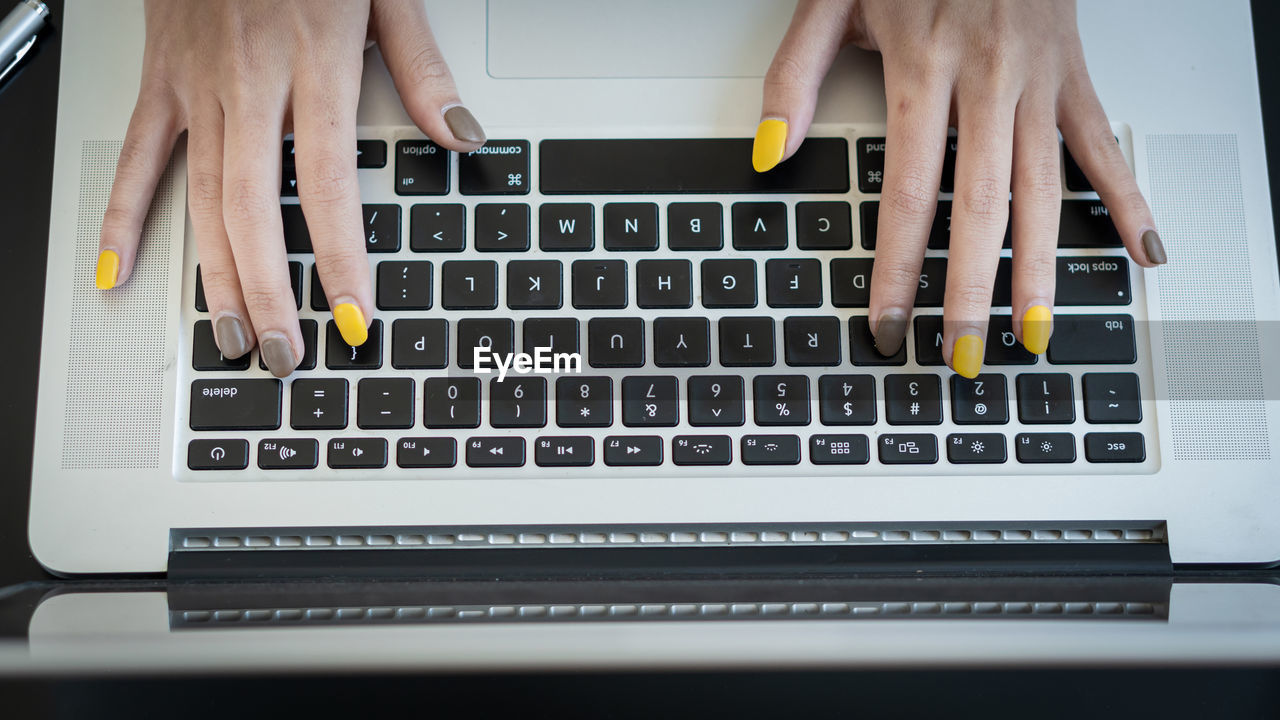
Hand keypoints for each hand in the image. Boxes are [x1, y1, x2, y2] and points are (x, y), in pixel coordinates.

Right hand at [95, 0, 485, 376]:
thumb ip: (421, 67)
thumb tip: (462, 134)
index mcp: (315, 62)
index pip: (329, 184)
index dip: (341, 259)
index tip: (353, 315)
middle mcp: (251, 80)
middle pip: (254, 206)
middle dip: (270, 290)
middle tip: (283, 351)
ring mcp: (199, 83)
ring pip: (200, 195)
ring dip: (215, 273)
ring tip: (230, 335)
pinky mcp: (163, 77)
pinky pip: (140, 154)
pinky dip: (125, 214)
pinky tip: (122, 268)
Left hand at [752, 0, 1164, 377]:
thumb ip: (794, 77)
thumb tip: (770, 152)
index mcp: (922, 67)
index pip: (905, 192)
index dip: (896, 266)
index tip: (887, 321)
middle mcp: (986, 78)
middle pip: (979, 205)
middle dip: (969, 290)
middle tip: (960, 354)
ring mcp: (1037, 78)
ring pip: (1043, 187)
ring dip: (1040, 267)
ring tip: (1033, 331)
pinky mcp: (1072, 72)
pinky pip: (1103, 142)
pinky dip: (1126, 197)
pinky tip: (1140, 249)